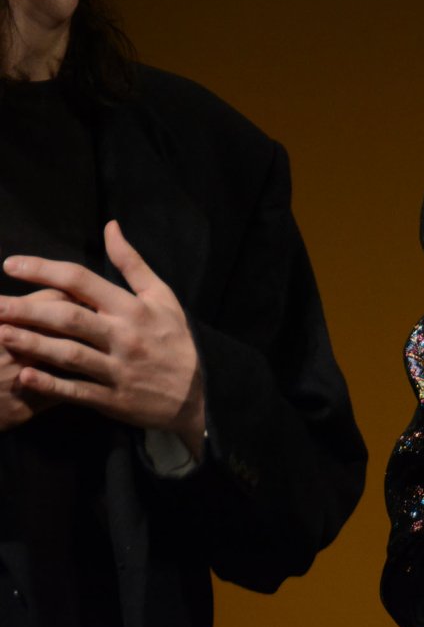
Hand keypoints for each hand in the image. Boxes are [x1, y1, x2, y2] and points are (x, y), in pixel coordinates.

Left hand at [0, 221, 204, 453]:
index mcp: (133, 308)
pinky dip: (51, 386)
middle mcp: (125, 336)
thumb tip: (110, 226)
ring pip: (70, 355)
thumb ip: (132, 263)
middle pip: (70, 318)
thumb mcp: (162, 296)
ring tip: (0, 334)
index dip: (45, 270)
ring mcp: (118, 369)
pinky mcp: (113, 399)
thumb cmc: (175, 339)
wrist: (200, 393)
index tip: (10, 264)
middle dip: (28, 310)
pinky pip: (78, 392)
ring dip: (33, 345)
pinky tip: (25, 378)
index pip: (84, 281)